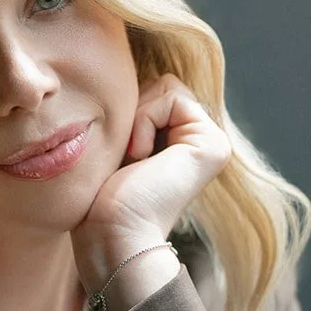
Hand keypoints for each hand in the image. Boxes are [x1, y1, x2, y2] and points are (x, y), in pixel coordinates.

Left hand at [72, 74, 231, 284]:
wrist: (112, 239)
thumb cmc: (98, 203)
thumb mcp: (112, 147)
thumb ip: (129, 114)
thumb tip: (122, 71)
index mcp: (180, 145)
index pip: (150, 92)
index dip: (124, 114)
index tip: (118, 159)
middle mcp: (201, 143)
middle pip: (158, 85)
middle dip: (130, 114)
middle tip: (124, 161)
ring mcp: (211, 144)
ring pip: (164, 86)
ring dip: (135, 120)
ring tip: (132, 162)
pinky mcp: (213, 144)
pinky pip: (170, 96)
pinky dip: (143, 122)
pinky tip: (140, 160)